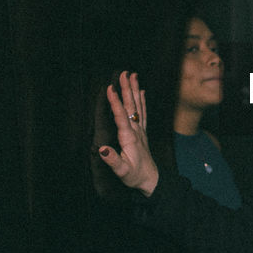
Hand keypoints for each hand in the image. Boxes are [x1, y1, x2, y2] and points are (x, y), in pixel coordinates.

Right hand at [98, 71, 160, 195]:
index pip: (121, 116)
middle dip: (127, 88)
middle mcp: (136, 131)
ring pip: (138, 106)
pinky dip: (142, 100)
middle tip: (125, 73)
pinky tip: (142, 91)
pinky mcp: (142, 132)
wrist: (150, 179)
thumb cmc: (134, 176)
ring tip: (133, 75)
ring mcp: (141, 130)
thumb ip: (113, 160)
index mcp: (129, 138)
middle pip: (131, 106)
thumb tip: (102, 149)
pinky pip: (143, 112)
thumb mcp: (122, 171)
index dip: (116, 102)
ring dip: (135, 90)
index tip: (110, 88)